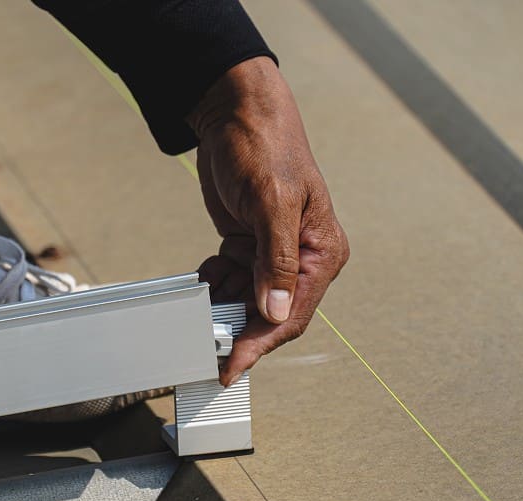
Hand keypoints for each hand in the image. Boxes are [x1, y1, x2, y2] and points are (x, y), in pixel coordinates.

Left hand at [189, 57, 349, 384]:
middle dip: (239, 330)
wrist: (235, 113)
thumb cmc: (263, 147)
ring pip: (247, 302)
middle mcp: (302, 259)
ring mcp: (273, 254)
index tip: (233, 366)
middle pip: (269, 316)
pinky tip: (203, 277)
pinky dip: (214, 284)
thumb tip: (274, 313)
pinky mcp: (248, 245)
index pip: (291, 315)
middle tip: (207, 348)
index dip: (260, 344)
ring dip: (222, 306)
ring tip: (201, 304)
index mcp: (321, 252)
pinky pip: (231, 281)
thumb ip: (275, 262)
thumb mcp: (270, 203)